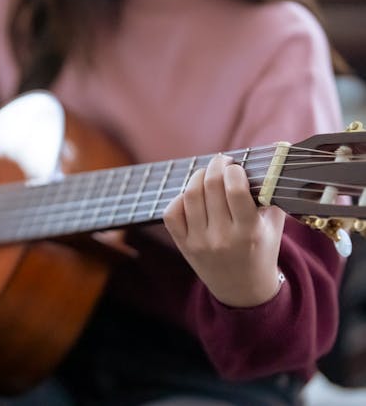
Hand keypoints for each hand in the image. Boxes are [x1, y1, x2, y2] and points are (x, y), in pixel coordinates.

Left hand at [163, 154, 285, 306]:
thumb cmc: (262, 249)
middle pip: (211, 187)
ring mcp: (200, 242)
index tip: (236, 166)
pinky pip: (172, 213)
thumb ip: (273, 193)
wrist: (243, 289)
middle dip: (216, 166)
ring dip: (198, 177)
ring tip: (207, 174)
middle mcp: (222, 237)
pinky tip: (192, 195)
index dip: (234, 170)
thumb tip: (273, 157)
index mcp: (249, 232)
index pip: (236, 190)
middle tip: (221, 161)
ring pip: (190, 195)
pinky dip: (179, 198)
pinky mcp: (183, 245)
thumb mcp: (274, 225)